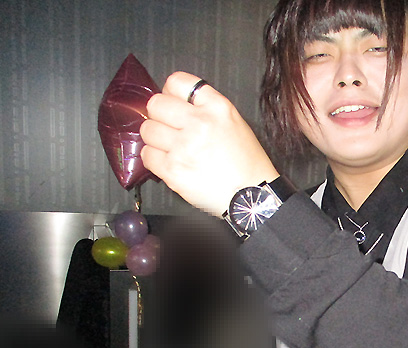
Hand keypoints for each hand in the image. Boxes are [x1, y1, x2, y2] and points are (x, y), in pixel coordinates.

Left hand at [140, 72, 278, 215]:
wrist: (251, 197)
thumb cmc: (247, 164)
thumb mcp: (235, 124)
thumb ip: (207, 109)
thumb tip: (175, 104)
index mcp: (218, 108)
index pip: (178, 81)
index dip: (170, 93)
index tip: (172, 103)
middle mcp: (200, 123)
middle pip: (156, 104)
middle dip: (159, 116)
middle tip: (169, 129)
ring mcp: (184, 146)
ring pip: (147, 130)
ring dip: (155, 139)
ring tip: (170, 148)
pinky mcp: (173, 169)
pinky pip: (147, 155)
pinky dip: (154, 159)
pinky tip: (170, 163)